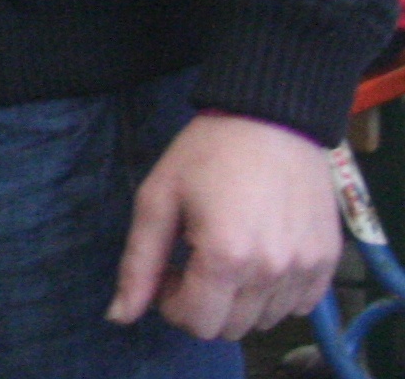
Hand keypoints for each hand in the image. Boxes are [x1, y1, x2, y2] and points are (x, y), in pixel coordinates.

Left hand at [107, 110, 339, 339]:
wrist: (271, 118)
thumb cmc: (207, 152)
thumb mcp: (157, 198)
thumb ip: (138, 263)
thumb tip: (118, 316)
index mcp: (225, 257)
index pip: (196, 322)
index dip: (172, 302)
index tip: (170, 269)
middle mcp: (271, 271)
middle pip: (230, 328)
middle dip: (203, 303)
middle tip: (194, 260)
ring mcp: (306, 268)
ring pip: (265, 321)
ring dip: (240, 300)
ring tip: (228, 253)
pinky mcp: (329, 261)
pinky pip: (299, 306)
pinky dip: (275, 294)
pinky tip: (260, 256)